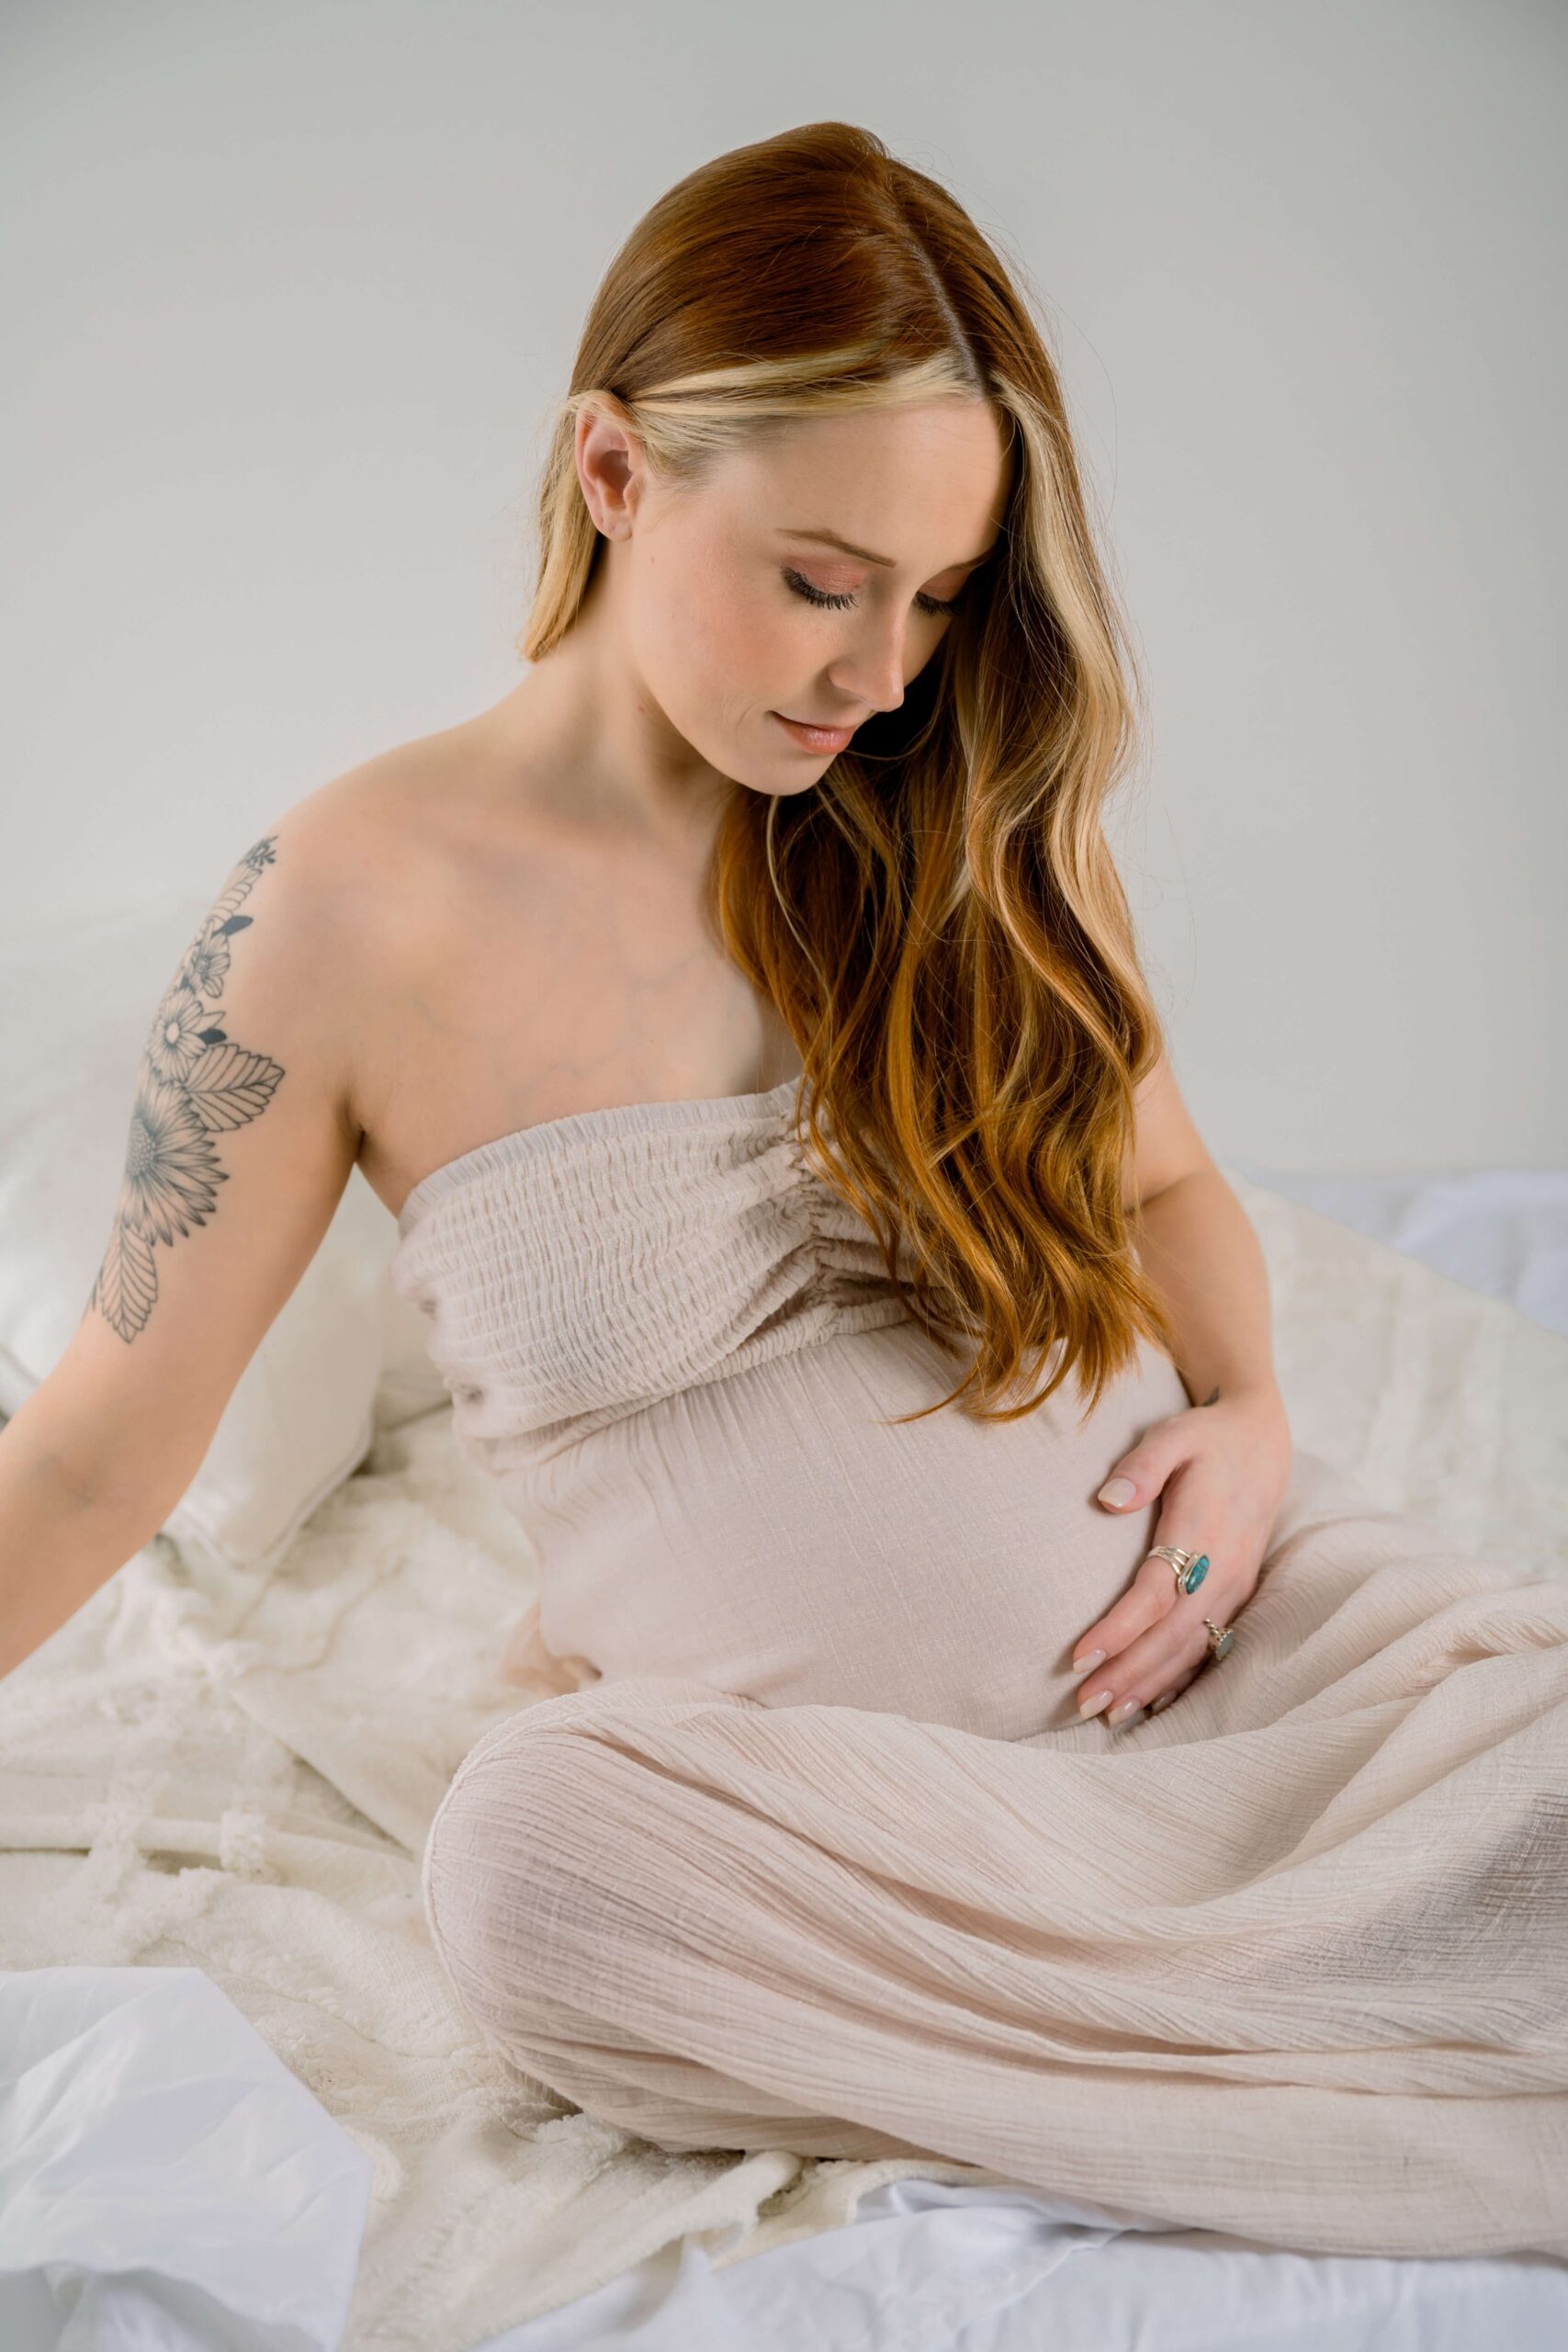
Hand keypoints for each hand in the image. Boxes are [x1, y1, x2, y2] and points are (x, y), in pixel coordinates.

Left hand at [1070, 1387, 1292, 1727]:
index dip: (1117, 1631)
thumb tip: (1107, 1499)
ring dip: (1150, 1683)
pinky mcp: (1237, 1592)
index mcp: (1203, 1533)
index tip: (1078, 1657)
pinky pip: (1208, 1644)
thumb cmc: (1207, 1437)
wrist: (1263, 1439)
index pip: (1154, 1596)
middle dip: (1127, 1674)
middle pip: (1170, 1636)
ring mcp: (1234, 1586)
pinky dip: (1180, 1676)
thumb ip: (1142, 1464)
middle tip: (1081, 1704)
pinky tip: (1154, 1700)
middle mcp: (1223, 1570)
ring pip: (1190, 1648)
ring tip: (1108, 1712)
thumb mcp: (1173, 1434)